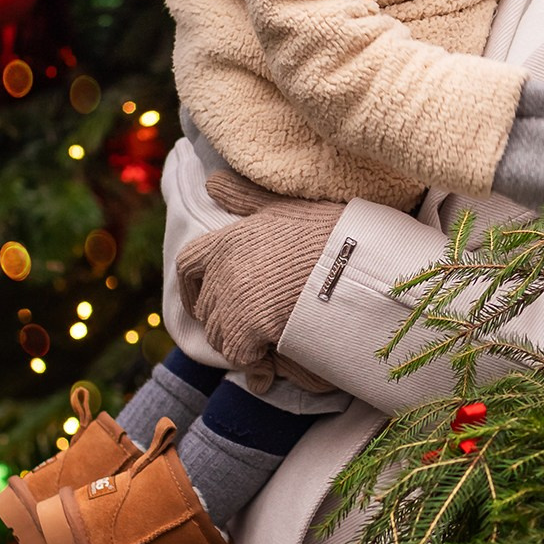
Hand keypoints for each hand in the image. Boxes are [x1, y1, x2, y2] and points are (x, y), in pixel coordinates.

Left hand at [175, 171, 344, 390]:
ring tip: (268, 343)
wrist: (356, 258)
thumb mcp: (283, 208)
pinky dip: (253, 362)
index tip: (206, 301)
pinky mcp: (249, 326)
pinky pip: (240, 355)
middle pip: (206, 308)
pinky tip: (272, 362)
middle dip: (225, 320)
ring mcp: (233, 298)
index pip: (187, 266)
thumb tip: (211, 180)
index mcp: (227, 239)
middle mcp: (222, 268)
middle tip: (256, 326)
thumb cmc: (327, 231)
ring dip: (239, 342)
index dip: (192, 288)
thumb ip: (244, 197)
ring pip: (219, 334)